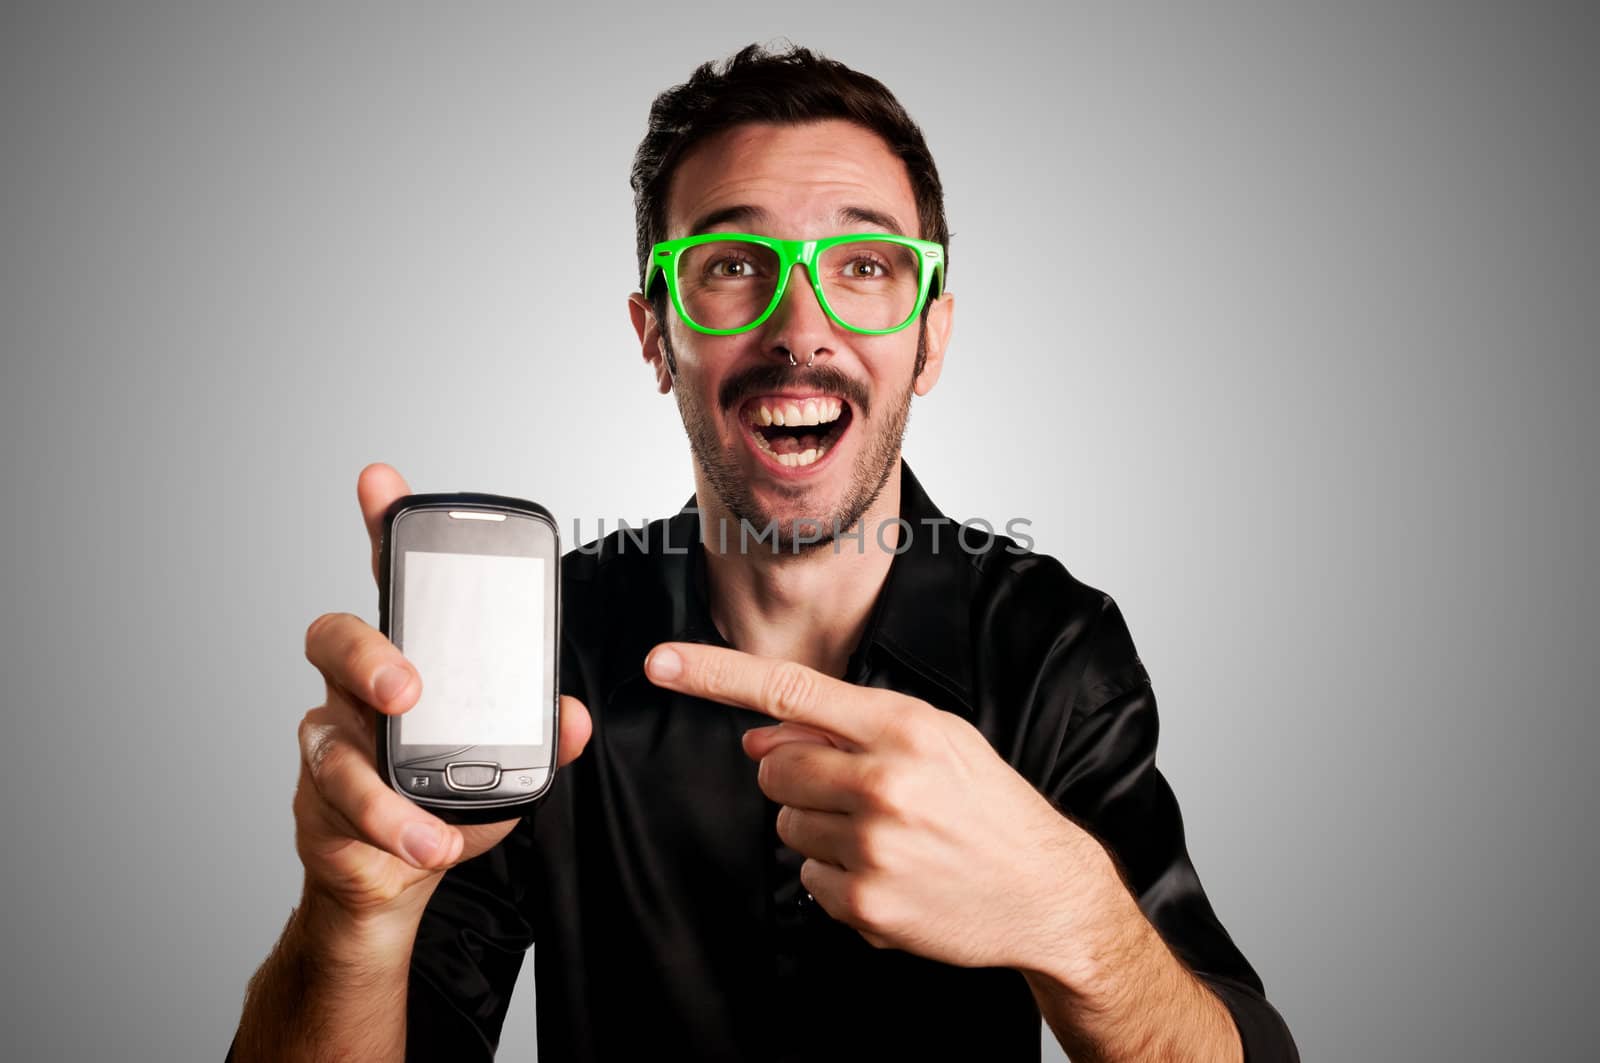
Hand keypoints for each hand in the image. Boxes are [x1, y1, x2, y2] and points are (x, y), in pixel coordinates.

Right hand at [294, 463, 592, 921]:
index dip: (382, 529)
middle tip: (406, 688)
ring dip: (382, 790)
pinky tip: (426, 844)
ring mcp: (332, 740)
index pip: (390, 579)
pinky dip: (392, 829)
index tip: (381, 482)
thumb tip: (574, 717)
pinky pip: (345, 806)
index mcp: (407, 654)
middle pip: (335, 638)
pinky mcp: (319, 797)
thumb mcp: (504, 757)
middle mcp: (356, 686)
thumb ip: (539, 732)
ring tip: (428, 827)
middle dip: (366, 655)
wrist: (391, 872)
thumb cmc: (442, 794)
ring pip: (332, 742)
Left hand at [642, 642, 1113, 970]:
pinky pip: (806, 877)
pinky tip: (887, 873)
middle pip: (773, 767)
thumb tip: (759, 734)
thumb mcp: (935, 739)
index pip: (789, 689)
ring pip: (784, 825)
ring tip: (883, 836)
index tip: (660, 662)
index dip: (714, 675)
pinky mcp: (864, 905)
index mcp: (902, 728)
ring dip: (818, 828)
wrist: (1044, 890)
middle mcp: (883, 783)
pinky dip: (835, 877)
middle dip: (797, 776)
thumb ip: (847, 727)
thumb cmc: (987, 806)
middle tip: (856, 792)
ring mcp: (871, 848)